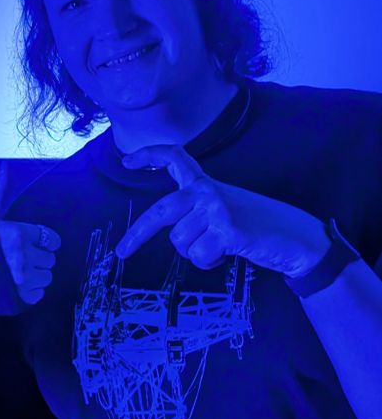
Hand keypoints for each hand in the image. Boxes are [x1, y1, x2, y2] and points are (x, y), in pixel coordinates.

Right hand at [0, 162, 60, 303]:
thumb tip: (5, 166)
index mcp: (19, 234)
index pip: (52, 239)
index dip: (45, 241)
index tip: (34, 242)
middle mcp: (25, 256)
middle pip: (51, 259)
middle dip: (40, 257)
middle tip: (23, 256)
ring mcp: (24, 279)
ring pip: (47, 277)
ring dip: (37, 274)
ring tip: (21, 271)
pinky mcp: (21, 296)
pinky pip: (39, 294)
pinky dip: (32, 291)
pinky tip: (19, 284)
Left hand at [115, 145, 329, 276]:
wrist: (297, 239)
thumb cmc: (259, 228)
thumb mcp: (225, 211)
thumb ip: (198, 213)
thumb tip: (171, 231)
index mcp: (207, 184)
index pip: (176, 159)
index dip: (150, 156)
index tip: (127, 161)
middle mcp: (208, 192)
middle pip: (161, 211)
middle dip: (137, 234)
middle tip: (121, 252)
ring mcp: (217, 208)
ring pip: (180, 242)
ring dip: (197, 254)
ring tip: (221, 248)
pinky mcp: (226, 228)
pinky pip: (198, 256)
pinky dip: (210, 263)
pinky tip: (228, 254)